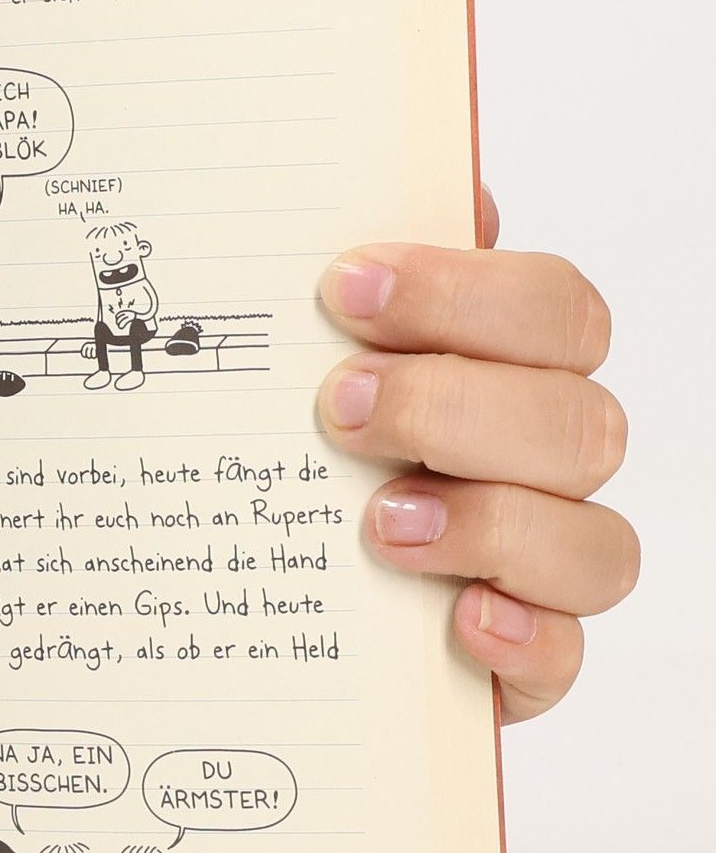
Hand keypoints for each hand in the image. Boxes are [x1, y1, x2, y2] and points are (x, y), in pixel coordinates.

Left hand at [318, 190, 636, 722]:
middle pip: (579, 417)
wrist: (256, 600)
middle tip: (337, 408)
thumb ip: (358, 288)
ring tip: (378, 524)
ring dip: (490, 524)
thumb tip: (434, 192)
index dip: (461, 291)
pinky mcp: (523, 660)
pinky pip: (564, 656)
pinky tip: (460, 622)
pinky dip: (523, 638)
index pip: (550, 307)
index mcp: (507, 371)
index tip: (343, 286)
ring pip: (596, 541)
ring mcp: (541, 567)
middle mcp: (541, 463)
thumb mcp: (290, 363)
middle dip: (454, 405)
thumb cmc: (292, 456)